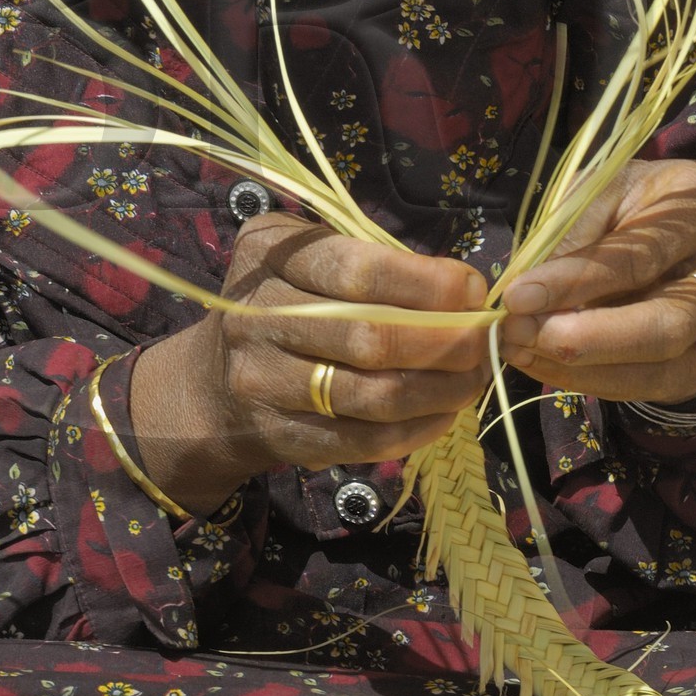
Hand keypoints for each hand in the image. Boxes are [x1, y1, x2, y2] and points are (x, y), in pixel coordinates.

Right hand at [129, 214, 492, 517]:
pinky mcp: (279, 434)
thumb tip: (463, 288)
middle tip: (485, 342)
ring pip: (372, 395)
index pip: (358, 271)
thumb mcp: (307, 256)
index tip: (472, 289)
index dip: (427, 284)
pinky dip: (416, 431)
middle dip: (445, 342)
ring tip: (475, 380)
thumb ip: (371, 259)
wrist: (211, 384)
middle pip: (370, 337)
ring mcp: (263, 382)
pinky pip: (362, 440)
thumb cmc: (283, 303)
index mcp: (269, 256)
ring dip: (440, 391)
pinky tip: (445, 415)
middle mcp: (257, 316)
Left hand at [497, 158, 695, 406]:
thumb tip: (531, 291)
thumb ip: (574, 233)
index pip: (641, 256)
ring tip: (522, 352)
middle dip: (587, 338)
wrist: (691, 231)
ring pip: (664, 368)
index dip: (576, 280)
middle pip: (667, 324)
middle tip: (519, 335)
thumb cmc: (640, 203)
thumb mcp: (605, 191)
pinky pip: (655, 388)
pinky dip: (596, 382)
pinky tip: (550, 367)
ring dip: (584, 369)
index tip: (518, 296)